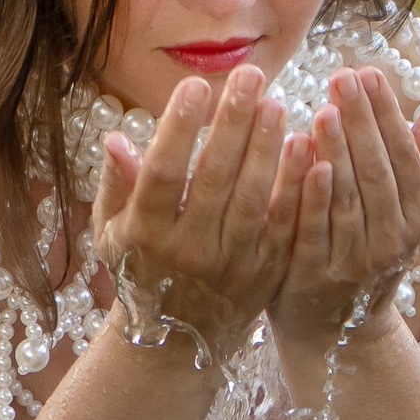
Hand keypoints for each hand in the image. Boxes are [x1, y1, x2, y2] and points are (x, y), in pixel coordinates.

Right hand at [91, 67, 305, 368]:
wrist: (175, 344)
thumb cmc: (140, 272)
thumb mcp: (112, 232)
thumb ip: (116, 185)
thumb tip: (115, 137)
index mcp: (146, 235)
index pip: (164, 172)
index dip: (180, 128)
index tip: (197, 85)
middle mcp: (188, 252)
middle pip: (214, 179)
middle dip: (233, 123)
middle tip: (250, 75)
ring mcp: (230, 266)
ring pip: (253, 200)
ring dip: (266, 149)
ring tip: (276, 103)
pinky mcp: (265, 275)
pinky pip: (283, 226)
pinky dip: (296, 188)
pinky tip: (307, 149)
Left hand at [267, 65, 419, 372]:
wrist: (334, 332)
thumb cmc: (364, 256)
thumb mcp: (399, 214)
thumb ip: (418, 163)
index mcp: (416, 223)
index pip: (405, 160)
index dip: (389, 116)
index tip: (370, 73)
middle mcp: (391, 245)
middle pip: (378, 174)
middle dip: (363, 123)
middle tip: (344, 76)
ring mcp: (354, 264)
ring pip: (348, 199)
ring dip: (339, 150)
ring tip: (325, 106)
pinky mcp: (314, 277)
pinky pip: (312, 228)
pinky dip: (310, 192)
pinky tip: (302, 154)